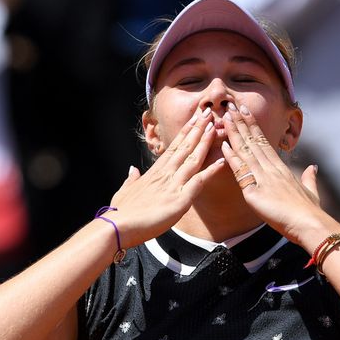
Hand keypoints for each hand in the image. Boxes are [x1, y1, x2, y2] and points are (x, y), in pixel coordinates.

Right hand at [108, 108, 224, 247]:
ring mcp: (173, 185)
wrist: (117, 227)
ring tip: (215, 127)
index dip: (185, 132)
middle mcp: (165, 174)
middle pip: (184, 147)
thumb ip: (131, 179)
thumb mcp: (125, 191)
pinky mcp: (180, 200)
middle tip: (208, 112)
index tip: (194, 119)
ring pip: (193, 159)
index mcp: (154, 172)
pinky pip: (199, 182)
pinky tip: (222, 161)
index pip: (173, 147)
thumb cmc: (121, 212)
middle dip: (197, 129)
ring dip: (205, 142)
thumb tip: (133, 169)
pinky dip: (211, 171)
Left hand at [220, 103, 339, 248]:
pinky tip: (224, 145)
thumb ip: (310, 178)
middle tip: (232, 106)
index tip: (245, 112)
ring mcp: (264, 178)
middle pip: (254, 141)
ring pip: (246, 150)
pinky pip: (241, 171)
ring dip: (234, 133)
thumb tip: (313, 167)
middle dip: (242, 123)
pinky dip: (232, 157)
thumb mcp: (311, 192)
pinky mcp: (255, 191)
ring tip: (225, 117)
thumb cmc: (311, 212)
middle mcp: (272, 169)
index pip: (264, 142)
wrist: (310, 224)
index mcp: (282, 168)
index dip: (253, 126)